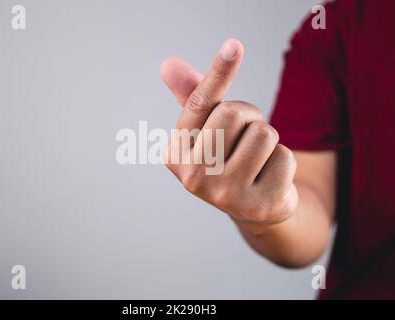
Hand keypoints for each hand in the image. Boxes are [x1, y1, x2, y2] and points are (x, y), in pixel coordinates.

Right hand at [161, 39, 297, 225]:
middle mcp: (193, 177)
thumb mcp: (208, 128)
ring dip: (268, 139)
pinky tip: (269, 179)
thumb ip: (192, 96)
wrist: (253, 205)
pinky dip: (282, 162)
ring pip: (263, 133)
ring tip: (257, 158)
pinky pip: (284, 158)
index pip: (199, 104)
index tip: (234, 45)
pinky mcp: (257, 206)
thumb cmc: (228, 157)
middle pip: (234, 113)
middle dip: (248, 116)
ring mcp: (225, 195)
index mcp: (175, 154)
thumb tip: (168, 64)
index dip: (218, 73)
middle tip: (244, 136)